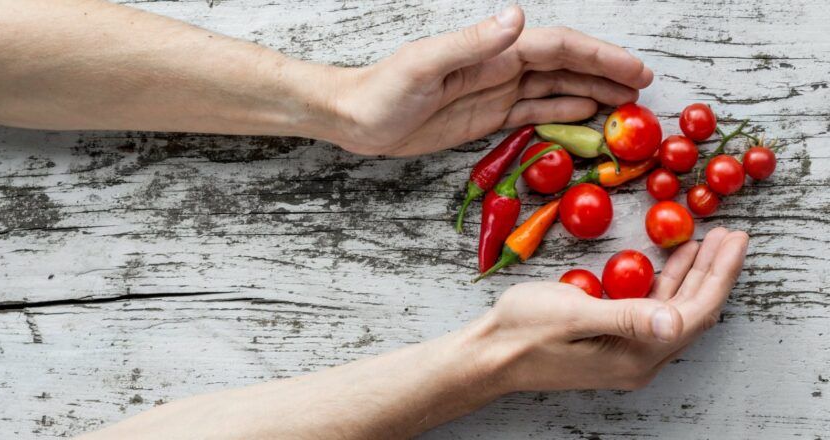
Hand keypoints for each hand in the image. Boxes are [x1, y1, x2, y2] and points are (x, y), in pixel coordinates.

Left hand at [328, 5, 652, 155]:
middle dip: (606, 74)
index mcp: (492, 51)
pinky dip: (562, 113)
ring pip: (555, 89)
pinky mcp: (486, 117)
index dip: (599, 57)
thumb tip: (518, 17)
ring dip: (592, 94)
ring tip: (626, 106)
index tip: (633, 71)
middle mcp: (500, 67)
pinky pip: (533, 113)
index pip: (557, 48)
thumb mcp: (424, 65)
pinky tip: (585, 116)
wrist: (355, 117)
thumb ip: (472, 43)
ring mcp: (496, 92)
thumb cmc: (382, 90)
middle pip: (566, 66)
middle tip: (644, 91)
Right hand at [476, 227, 747, 391]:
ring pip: (674, 312)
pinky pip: (653, 312)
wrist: (489, 354)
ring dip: (692, 276)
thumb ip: (625, 317)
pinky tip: (670, 262)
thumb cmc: (522, 331)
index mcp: (634, 356)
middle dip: (713, 272)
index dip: (718, 275)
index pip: (693, 313)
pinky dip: (667, 283)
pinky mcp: (613, 344)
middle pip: (691, 313)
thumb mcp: (572, 315)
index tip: (734, 240)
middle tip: (731, 235)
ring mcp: (626, 354)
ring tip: (708, 242)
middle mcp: (638, 360)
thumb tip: (674, 321)